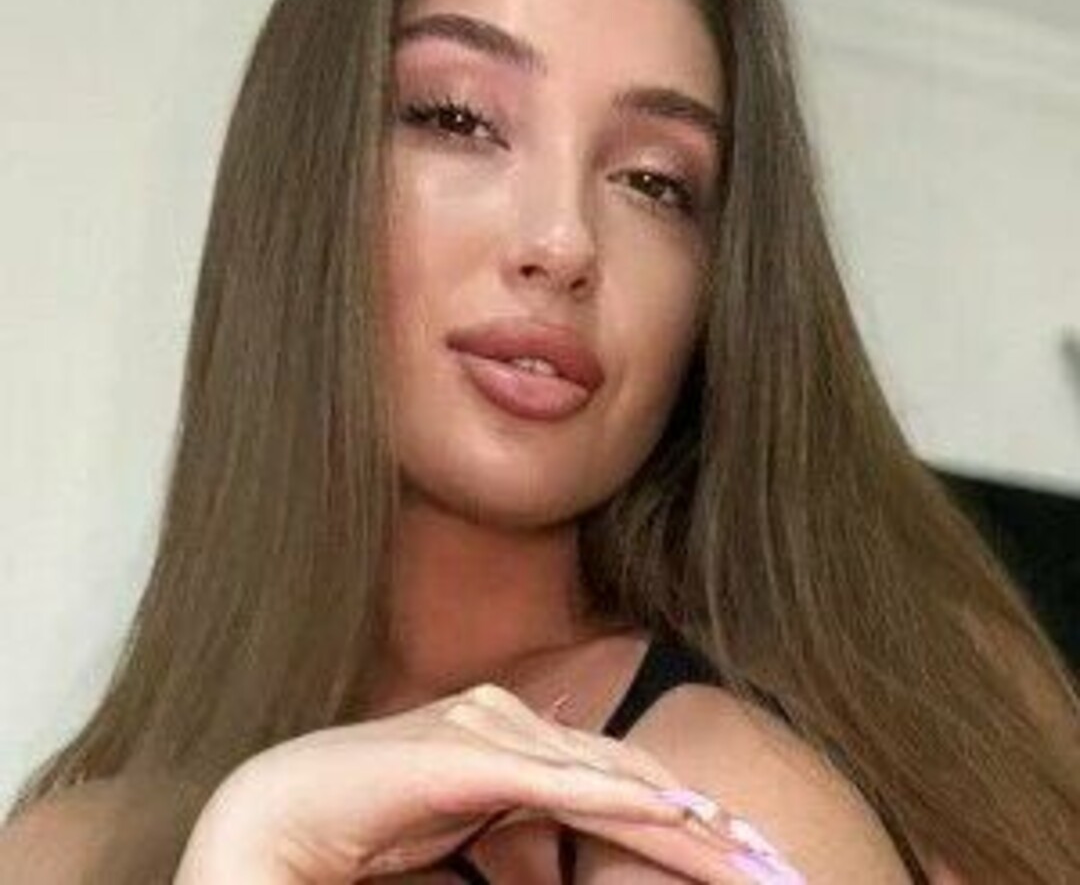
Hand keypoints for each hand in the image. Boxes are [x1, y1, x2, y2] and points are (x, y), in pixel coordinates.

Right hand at [174, 682, 768, 883]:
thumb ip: (519, 853)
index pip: (617, 787)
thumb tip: (553, 877)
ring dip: (679, 820)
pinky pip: (554, 781)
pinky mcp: (466, 753)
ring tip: (742, 851)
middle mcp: (511, 726)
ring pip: (605, 777)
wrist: (281, 814)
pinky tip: (671, 815)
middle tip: (773, 862)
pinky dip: (616, 798)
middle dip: (704, 826)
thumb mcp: (469, 849)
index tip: (745, 860)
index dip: (684, 826)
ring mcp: (489, 731)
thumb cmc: (372, 830)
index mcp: (516, 747)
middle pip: (627, 778)